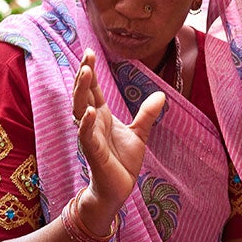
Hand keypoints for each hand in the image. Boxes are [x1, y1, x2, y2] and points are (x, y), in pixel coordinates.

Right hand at [72, 49, 164, 226]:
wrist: (118, 189)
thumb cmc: (123, 162)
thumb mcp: (140, 133)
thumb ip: (147, 114)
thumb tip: (161, 95)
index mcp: (102, 116)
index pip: (93, 89)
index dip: (90, 71)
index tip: (89, 52)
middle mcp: (92, 123)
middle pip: (83, 94)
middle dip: (83, 75)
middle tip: (86, 55)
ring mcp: (90, 136)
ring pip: (80, 110)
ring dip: (81, 92)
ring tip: (85, 73)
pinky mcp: (93, 152)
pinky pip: (86, 135)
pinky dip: (87, 124)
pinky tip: (90, 112)